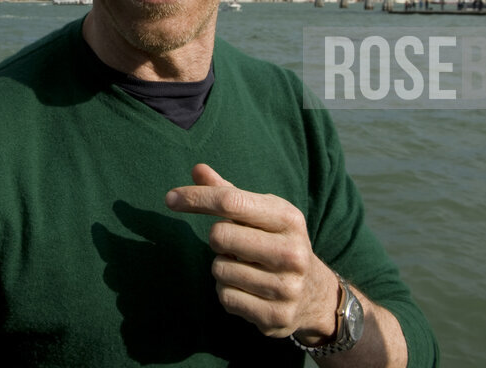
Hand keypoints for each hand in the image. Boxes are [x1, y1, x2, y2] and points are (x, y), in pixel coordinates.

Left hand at [165, 163, 338, 343]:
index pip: (231, 201)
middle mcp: (292, 252)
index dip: (196, 198)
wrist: (314, 295)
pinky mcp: (275, 316)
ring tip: (246, 268)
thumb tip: (197, 169)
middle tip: (235, 245)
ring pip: (219, 269)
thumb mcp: (261, 214)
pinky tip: (247, 289)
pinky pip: (225, 297)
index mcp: (288, 218)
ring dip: (223, 267)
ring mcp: (286, 287)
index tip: (170, 198)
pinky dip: (226, 291)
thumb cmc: (276, 243)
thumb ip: (228, 192)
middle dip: (217, 239)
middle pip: (219, 235)